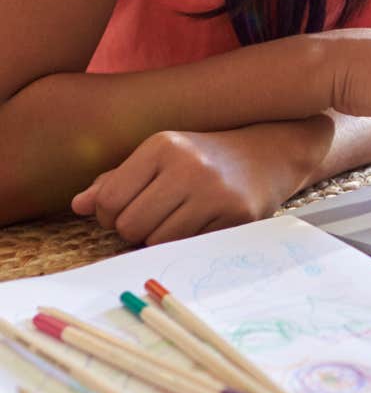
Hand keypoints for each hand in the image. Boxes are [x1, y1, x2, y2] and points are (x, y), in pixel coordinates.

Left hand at [70, 115, 333, 245]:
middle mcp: (187, 165)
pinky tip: (201, 223)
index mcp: (162, 145)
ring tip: (178, 219)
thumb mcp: (160, 156)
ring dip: (160, 239)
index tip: (130, 208)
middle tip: (155, 217)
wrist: (269, 153)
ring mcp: (213, 191)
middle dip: (134, 230)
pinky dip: (186, 243)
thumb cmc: (204, 157)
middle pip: (130, 226)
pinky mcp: (235, 215)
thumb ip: (116, 179)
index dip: (111, 214)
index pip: (110, 200)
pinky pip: (187, 248)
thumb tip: (79, 205)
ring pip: (156, 241)